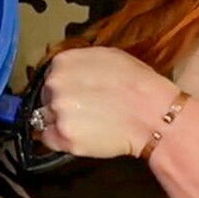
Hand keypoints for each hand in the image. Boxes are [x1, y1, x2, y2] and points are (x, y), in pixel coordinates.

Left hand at [34, 47, 181, 158]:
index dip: (64, 88)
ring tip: (88, 125)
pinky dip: (61, 141)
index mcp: (63, 62)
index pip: (50, 77)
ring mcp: (58, 111)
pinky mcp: (63, 136)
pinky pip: (50, 140)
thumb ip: (81, 62)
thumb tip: (68, 71)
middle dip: (61, 105)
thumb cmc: (138, 84)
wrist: (154, 114)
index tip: (78, 95)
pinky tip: (82, 137)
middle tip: (86, 111)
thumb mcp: (108, 56)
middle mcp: (55, 84)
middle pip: (45, 98)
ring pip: (44, 119)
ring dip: (61, 123)